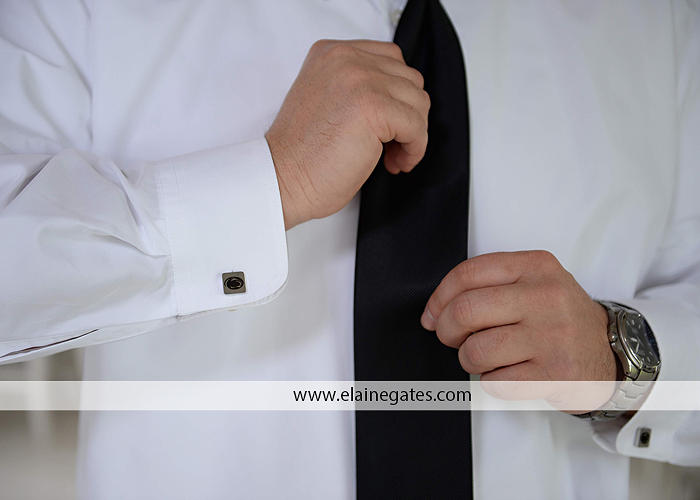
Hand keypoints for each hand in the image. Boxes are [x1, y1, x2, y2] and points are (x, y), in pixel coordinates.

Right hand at [266, 39, 429, 228]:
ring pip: (418, 101)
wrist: (282, 179)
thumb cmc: (302, 155)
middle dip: (408, 115)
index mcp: (332, 53)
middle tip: (392, 145)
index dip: (397, 95)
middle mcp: (346, 59)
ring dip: (413, 133)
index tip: (389, 124)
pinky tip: (396, 163)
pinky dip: (415, 148)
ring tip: (392, 156)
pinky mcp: (373, 106)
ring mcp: (360, 79)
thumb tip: (400, 100)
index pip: (390, 59)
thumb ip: (357, 88)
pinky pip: (417, 125)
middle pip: (409, 79)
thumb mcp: (328, 101)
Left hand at [421, 250, 616, 412]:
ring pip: (476, 350)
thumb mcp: (534, 282)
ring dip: (469, 359)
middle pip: (465, 312)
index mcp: (536, 266)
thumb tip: (435, 312)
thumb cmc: (560, 317)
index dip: (439, 298)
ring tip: (486, 357)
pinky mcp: (556, 374)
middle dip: (446, 331)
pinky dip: (492, 382)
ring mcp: (553, 336)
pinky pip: (495, 382)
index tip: (432, 315)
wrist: (611, 351)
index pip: (468, 273)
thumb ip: (489, 285)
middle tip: (452, 338)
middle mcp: (546, 297)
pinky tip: (508, 373)